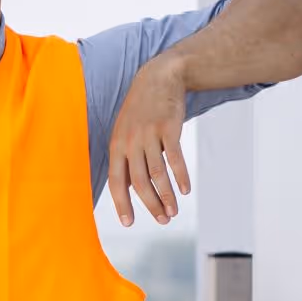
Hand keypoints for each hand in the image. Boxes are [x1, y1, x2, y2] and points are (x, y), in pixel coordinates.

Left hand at [107, 59, 189, 225]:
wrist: (158, 78)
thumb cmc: (141, 110)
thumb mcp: (125, 131)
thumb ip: (127, 158)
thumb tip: (131, 187)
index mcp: (116, 145)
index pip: (117, 181)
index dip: (122, 203)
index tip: (128, 222)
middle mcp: (130, 142)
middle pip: (139, 182)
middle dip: (150, 205)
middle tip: (161, 220)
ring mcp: (149, 135)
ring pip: (157, 174)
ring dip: (167, 196)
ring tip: (173, 211)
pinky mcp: (168, 129)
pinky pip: (175, 158)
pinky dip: (180, 176)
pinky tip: (185, 190)